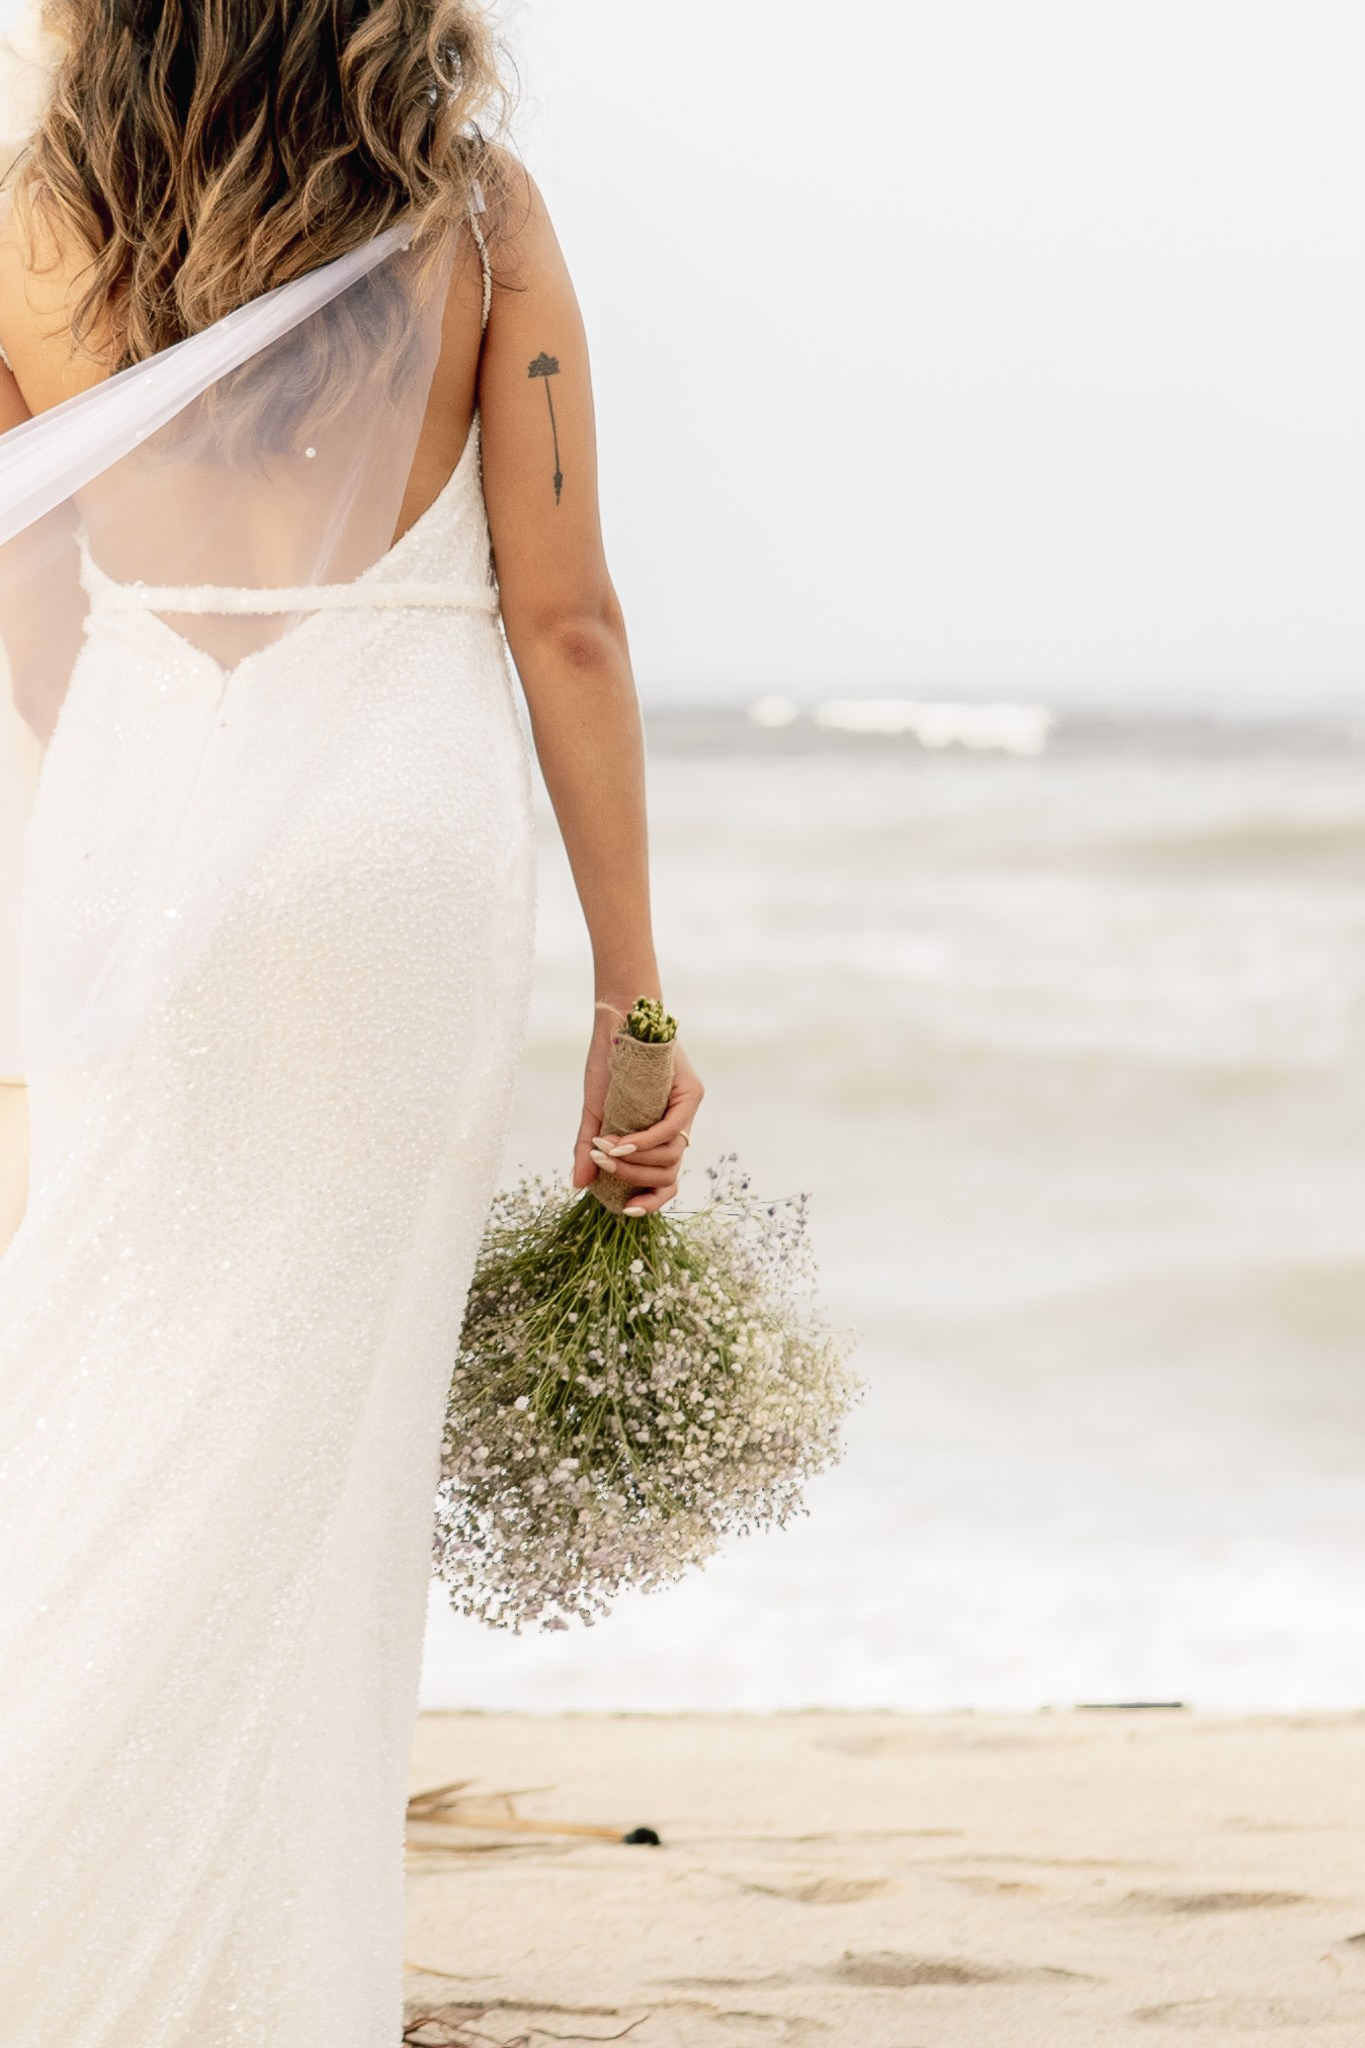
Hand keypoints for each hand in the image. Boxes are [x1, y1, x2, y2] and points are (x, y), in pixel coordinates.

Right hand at [572, 1012, 703, 1213]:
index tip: (628, 1212)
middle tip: (602, 1167)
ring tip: (604, 1151)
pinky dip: (643, 1143)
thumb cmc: (606, 1064)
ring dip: (634, 1162)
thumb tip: (578, 1187)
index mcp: (659, 1135)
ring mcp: (688, 1110)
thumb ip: (587, 1148)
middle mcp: (679, 1126)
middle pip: (669, 1175)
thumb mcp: (594, 1111)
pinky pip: (671, 1131)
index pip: (667, 1181)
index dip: (653, 1201)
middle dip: (633, 1180)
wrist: (616, 1021)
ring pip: (671, 1157)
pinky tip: (619, 1145)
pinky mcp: (692, 1093)